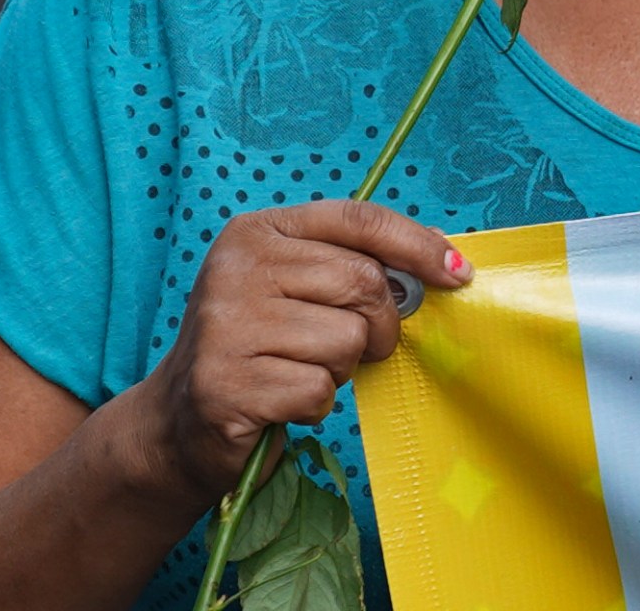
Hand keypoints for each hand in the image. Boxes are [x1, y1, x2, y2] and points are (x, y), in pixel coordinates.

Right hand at [138, 200, 471, 501]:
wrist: (181, 419)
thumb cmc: (260, 347)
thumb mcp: (298, 286)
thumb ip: (358, 264)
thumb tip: (446, 255)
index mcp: (257, 231)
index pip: (357, 220)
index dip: (417, 244)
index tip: (459, 273)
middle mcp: (236, 268)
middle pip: (363, 284)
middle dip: (378, 326)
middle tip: (355, 348)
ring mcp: (226, 325)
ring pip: (347, 340)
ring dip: (341, 368)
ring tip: (300, 370)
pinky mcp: (228, 384)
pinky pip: (319, 390)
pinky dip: (315, 403)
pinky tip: (282, 401)